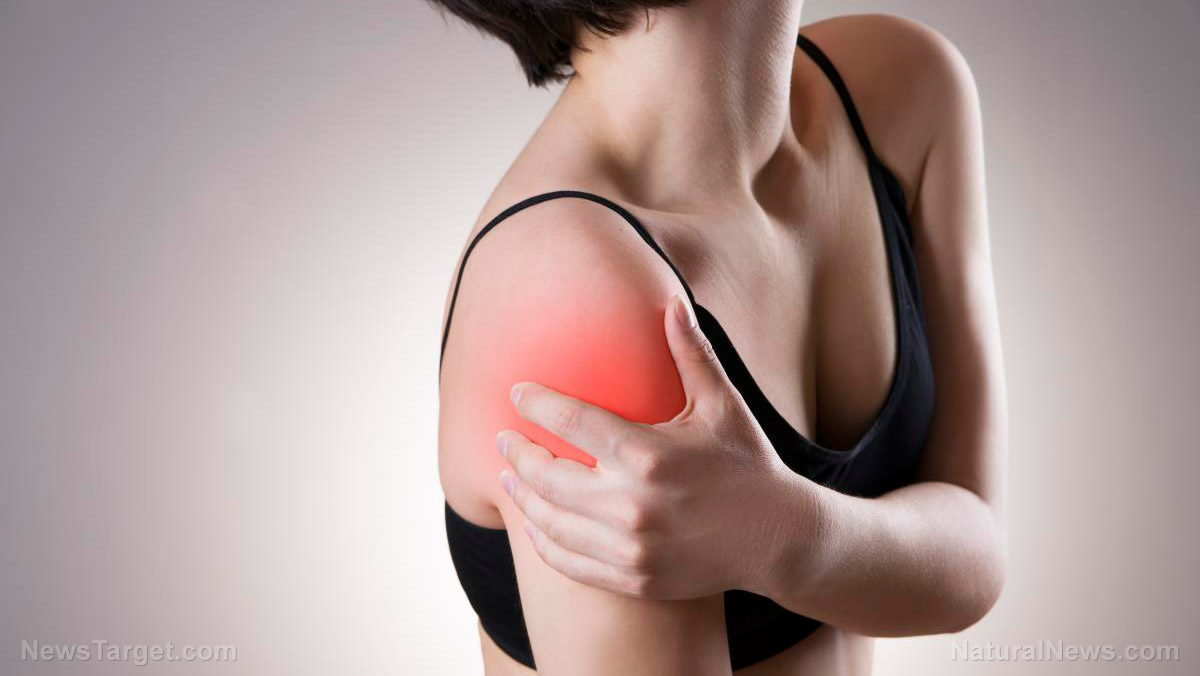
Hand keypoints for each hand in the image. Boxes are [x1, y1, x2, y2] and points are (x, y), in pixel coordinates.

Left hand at [496, 294, 822, 599]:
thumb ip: (691, 353)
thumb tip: (673, 301)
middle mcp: (632, 505)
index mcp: (648, 455)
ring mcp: (630, 548)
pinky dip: (543, 540)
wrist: (779, 538)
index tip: (517, 393)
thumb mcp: (722, 404)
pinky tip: (534, 522)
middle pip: (545, 475)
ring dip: (521, 496)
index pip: (568, 421)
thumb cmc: (747, 462)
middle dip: (517, 452)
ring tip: (509, 477)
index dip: (535, 403)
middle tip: (504, 438)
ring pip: (548, 521)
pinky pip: (569, 561)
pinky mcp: (633, 578)